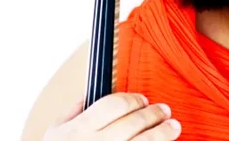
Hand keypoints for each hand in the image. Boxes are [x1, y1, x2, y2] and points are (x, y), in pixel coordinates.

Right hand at [43, 93, 181, 139]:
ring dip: (162, 133)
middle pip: (134, 122)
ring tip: (173, 127)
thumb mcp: (55, 134)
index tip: (143, 100)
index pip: (115, 104)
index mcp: (78, 130)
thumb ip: (72, 112)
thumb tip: (90, 94)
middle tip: (165, 110)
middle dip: (154, 114)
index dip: (133, 99)